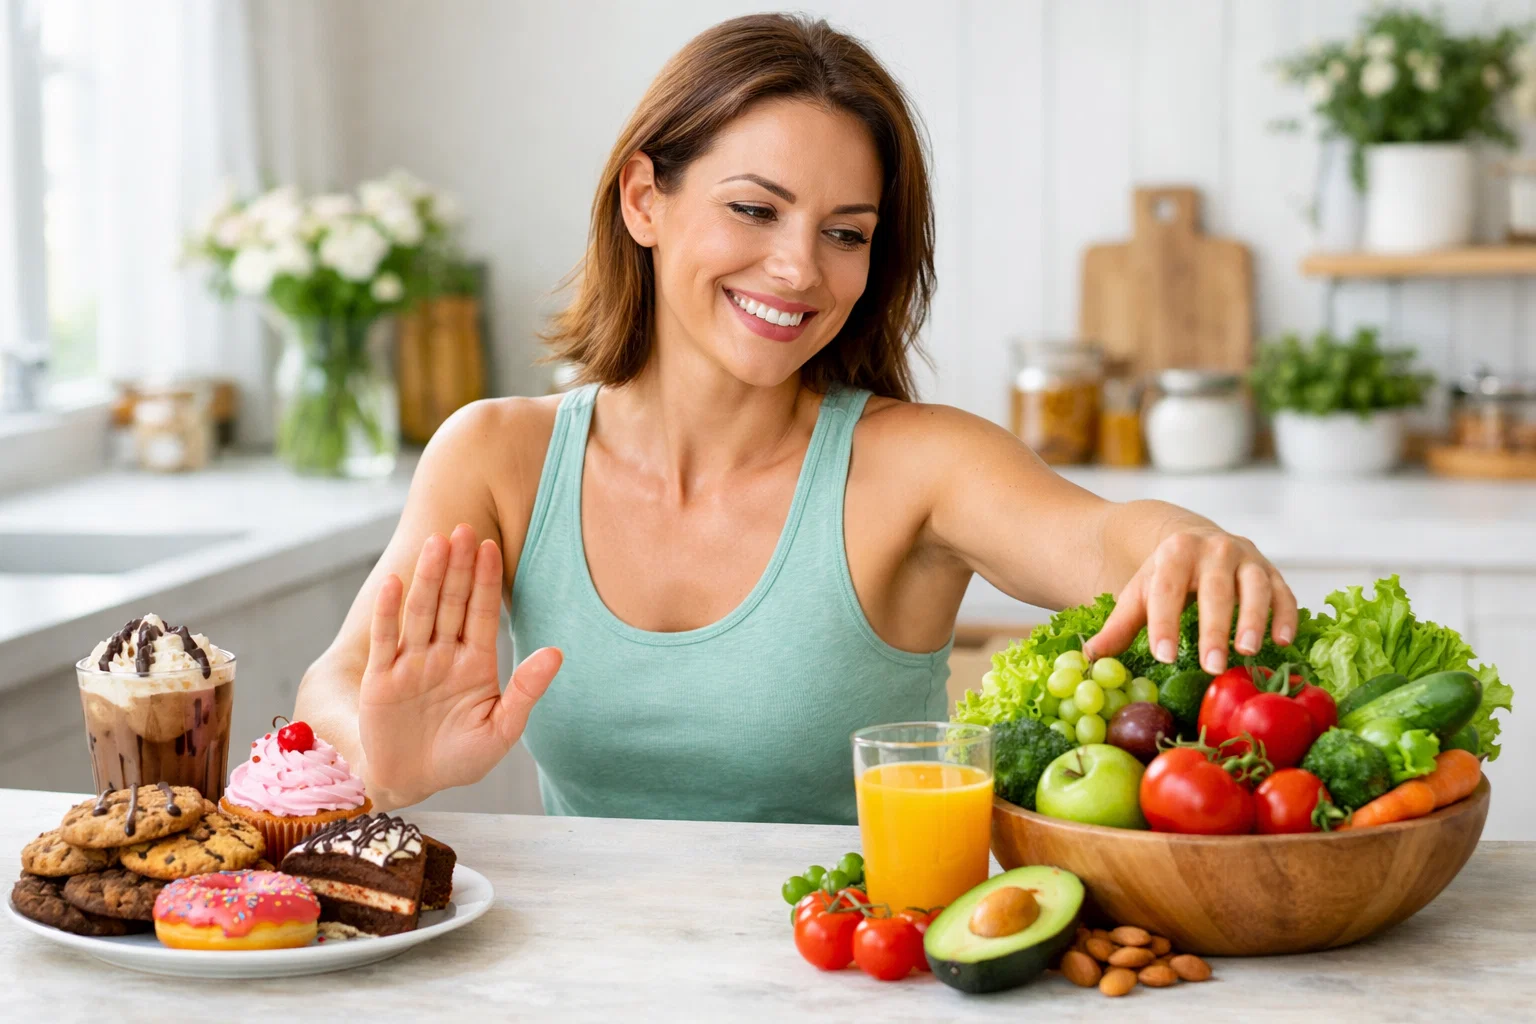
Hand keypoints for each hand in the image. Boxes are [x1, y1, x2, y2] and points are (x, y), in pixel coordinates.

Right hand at [358, 523, 561, 806]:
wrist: (415, 783)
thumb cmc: (462, 757)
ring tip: (436, 543)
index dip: (486, 580)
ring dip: (429, 578)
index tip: (492, 546)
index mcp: (474, 662)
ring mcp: (411, 663)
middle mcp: (442, 654)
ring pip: (422, 612)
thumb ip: (527, 690)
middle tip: (465, 528)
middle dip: (459, 567)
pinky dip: (389, 611)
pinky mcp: (380, 679)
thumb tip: (557, 653)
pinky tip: (394, 581)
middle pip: (452, 602)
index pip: (481, 612)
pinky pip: (386, 639)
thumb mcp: (502, 728)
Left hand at [1083, 528, 1296, 674]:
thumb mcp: (1139, 594)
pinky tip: (1283, 642)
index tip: (1163, 655)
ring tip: (1247, 651)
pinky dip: (1286, 615)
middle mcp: (1214, 549)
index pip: (1168, 589)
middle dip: (1213, 628)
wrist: (1195, 540)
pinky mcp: (1271, 570)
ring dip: (1253, 618)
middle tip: (1211, 664)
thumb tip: (1089, 656)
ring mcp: (1246, 558)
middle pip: (1214, 590)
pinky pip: (1283, 592)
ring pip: (1254, 586)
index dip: (1165, 622)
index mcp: (1175, 552)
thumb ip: (1118, 626)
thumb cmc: (1165, 576)